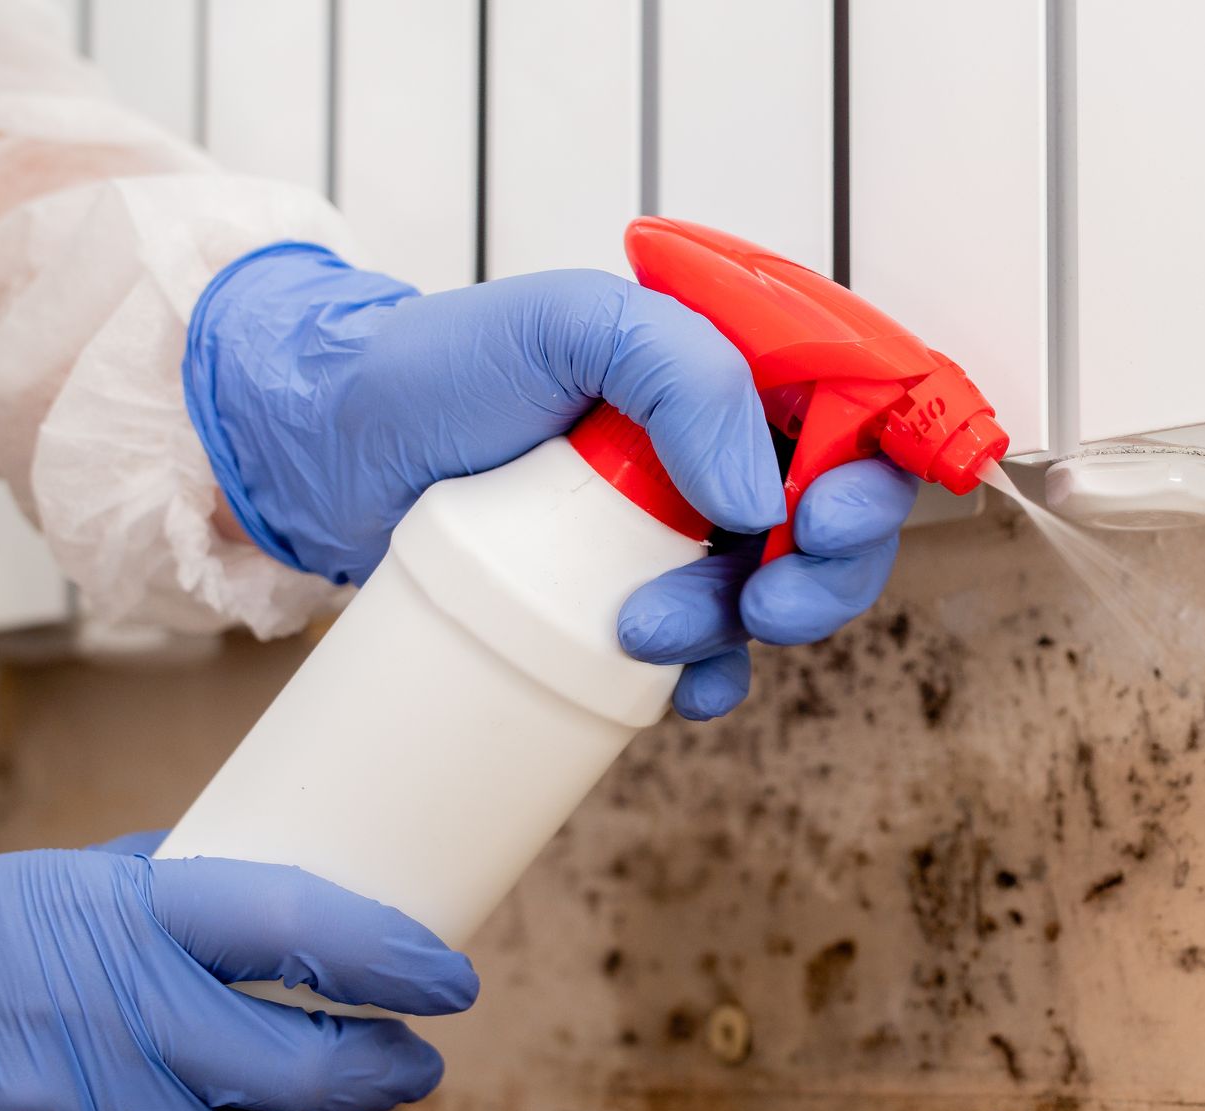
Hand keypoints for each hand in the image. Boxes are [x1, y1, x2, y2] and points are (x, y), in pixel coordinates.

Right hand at [0, 835, 476, 1110]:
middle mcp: (103, 1015)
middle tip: (414, 1069)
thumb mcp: (85, 881)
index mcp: (126, 914)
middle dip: (382, 1075)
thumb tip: (318, 899)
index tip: (451, 980)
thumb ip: (193, 891)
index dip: (392, 958)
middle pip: (294, 1069)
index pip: (296, 927)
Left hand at [184, 244, 915, 719]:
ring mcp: (683, 528)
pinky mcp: (637, 595)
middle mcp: (723, 446)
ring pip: (777, 596)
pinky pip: (713, 656)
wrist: (334, 451)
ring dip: (741, 631)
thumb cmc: (441, 365)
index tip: (820, 520)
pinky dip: (710, 682)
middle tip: (760, 600)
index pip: (857, 418)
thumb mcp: (571, 323)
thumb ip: (685, 376)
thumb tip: (761, 499)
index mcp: (733, 366)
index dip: (871, 479)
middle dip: (817, 576)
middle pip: (837, 524)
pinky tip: (676, 694)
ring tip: (645, 632)